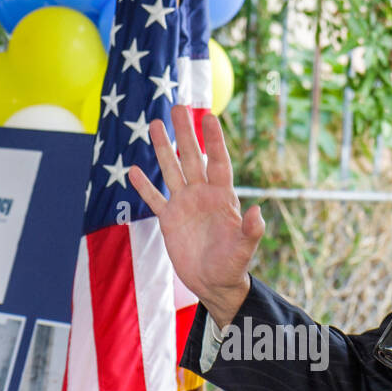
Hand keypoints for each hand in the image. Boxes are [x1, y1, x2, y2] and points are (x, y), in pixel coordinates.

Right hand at [128, 104, 262, 327]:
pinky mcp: (169, 220)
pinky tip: (133, 170)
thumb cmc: (233, 266)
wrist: (214, 284)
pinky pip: (154, 199)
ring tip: (154, 124)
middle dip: (185, 132)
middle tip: (178, 106)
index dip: (214, 140)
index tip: (209, 116)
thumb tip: (258, 212)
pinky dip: (144, 186)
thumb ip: (251, 231)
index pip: (218, 162)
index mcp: (223, 197)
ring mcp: (185, 205)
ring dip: (162, 148)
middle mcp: (202, 195)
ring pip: (172, 170)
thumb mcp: (244, 250)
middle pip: (192, 157)